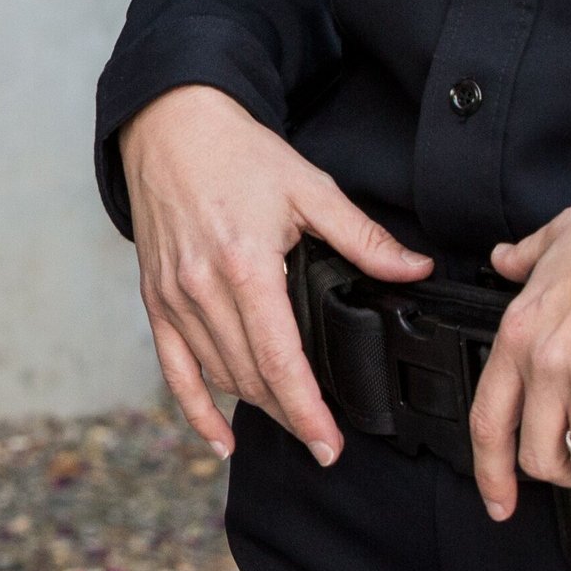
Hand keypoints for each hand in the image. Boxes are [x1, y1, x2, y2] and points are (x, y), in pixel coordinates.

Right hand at [118, 85, 428, 465]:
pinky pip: (173, 369)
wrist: (171, 126)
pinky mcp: (155, 298)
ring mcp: (174, 297)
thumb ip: (363, 238)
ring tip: (292, 418)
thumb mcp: (310, 188)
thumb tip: (415, 269)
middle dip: (291, 415)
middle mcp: (204, 288)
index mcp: (246, 265)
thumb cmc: (238, 153)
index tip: (330, 444)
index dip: (307, 411)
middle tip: (325, 439)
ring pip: (220, 375)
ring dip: (257, 405)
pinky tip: (221, 438)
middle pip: (251, 377)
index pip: (280, 360)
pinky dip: (196, 410)